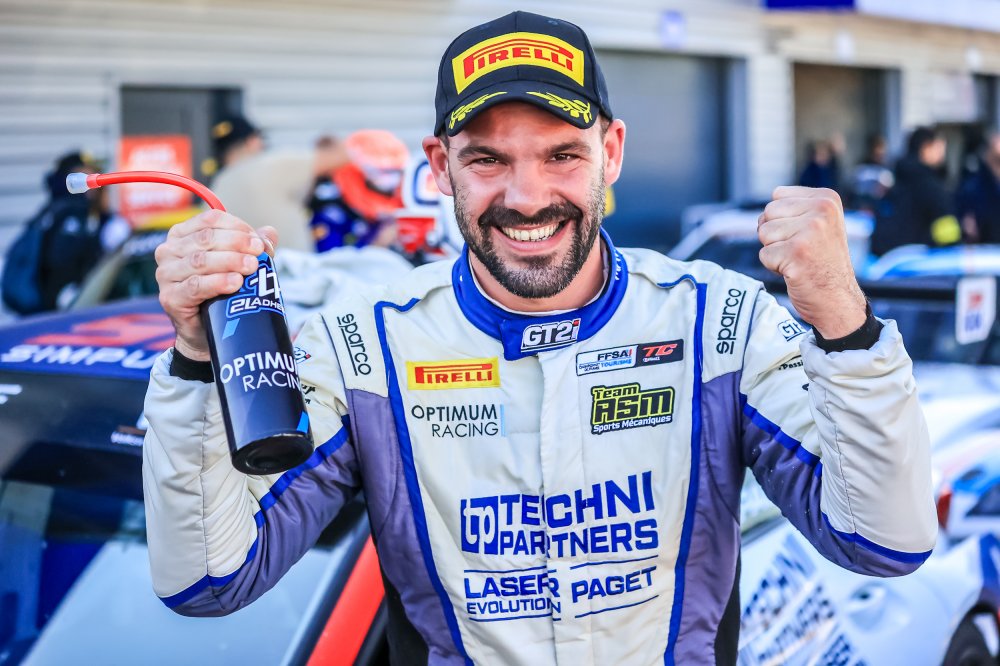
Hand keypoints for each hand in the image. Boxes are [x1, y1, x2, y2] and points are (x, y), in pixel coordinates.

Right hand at [154, 210, 277, 360]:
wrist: (206, 331)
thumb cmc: (220, 291)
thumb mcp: (237, 264)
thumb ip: (252, 247)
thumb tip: (270, 233)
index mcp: (182, 235)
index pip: (210, 220)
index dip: (237, 227)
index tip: (258, 240)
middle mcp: (169, 251)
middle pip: (206, 239)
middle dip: (237, 243)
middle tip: (259, 252)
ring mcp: (166, 275)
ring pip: (201, 261)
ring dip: (230, 261)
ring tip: (252, 267)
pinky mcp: (170, 297)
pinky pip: (195, 286)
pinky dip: (218, 282)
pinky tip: (235, 282)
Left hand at [758, 186, 865, 338]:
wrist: (838, 300)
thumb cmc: (822, 263)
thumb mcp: (818, 225)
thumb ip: (795, 210)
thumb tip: (764, 213)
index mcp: (827, 198)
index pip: (777, 196)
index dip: (782, 220)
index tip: (805, 236)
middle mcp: (821, 210)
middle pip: (767, 213)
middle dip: (776, 235)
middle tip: (800, 251)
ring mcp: (810, 231)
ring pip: (763, 233)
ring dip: (775, 251)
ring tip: (798, 260)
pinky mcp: (797, 253)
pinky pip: (764, 255)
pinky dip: (774, 267)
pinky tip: (795, 271)